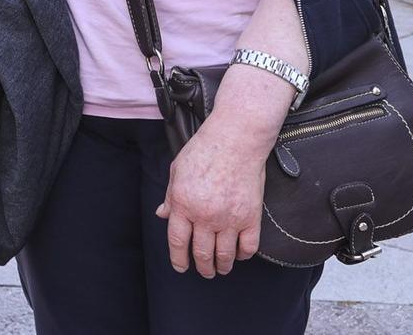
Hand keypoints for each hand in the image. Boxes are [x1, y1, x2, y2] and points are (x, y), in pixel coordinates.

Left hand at [157, 118, 268, 277]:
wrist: (235, 141)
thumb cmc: (203, 151)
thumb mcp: (176, 171)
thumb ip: (170, 196)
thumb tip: (162, 215)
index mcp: (183, 204)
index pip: (177, 241)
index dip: (178, 259)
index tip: (181, 267)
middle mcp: (205, 215)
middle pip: (201, 253)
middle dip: (202, 267)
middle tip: (204, 272)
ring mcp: (229, 218)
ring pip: (224, 255)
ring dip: (221, 266)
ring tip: (220, 268)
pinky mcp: (251, 217)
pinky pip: (248, 247)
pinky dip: (243, 255)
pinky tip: (239, 255)